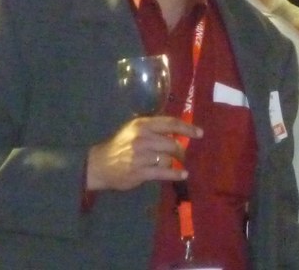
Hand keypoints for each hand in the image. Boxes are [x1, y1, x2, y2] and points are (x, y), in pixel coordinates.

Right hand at [86, 116, 202, 190]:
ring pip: (168, 158)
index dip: (187, 128)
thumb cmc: (120, 145)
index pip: (170, 123)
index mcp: (142, 125)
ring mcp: (141, 156)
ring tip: (179, 164)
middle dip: (181, 150)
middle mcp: (142, 138)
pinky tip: (183, 175)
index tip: (199, 133)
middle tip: (184, 155)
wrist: (98, 164)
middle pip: (172, 143)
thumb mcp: (134, 130)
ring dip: (176, 162)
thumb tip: (178, 130)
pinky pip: (163, 173)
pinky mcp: (139, 172)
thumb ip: (154, 128)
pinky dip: (176, 174)